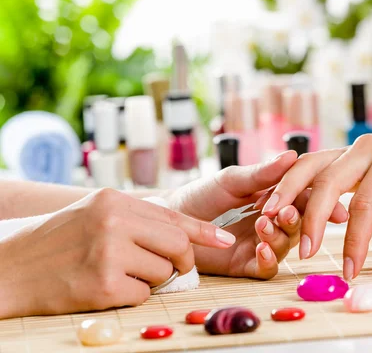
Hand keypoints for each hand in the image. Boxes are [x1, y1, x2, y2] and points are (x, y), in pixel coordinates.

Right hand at [0, 188, 234, 318]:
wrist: (11, 266)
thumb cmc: (61, 240)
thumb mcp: (98, 213)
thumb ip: (139, 219)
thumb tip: (186, 237)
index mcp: (114, 200)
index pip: (172, 215)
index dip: (203, 231)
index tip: (225, 240)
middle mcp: (114, 221)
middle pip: (177, 245)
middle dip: (182, 261)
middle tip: (171, 267)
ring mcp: (108, 253)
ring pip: (162, 272)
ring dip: (150, 279)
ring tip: (119, 272)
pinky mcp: (103, 285)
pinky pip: (143, 295)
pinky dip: (132, 295)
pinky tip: (106, 286)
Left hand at [168, 151, 347, 278]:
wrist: (172, 218)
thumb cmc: (202, 194)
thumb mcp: (232, 179)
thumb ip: (262, 174)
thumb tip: (292, 155)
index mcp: (275, 198)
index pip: (304, 198)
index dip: (318, 201)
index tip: (327, 202)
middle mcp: (274, 222)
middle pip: (300, 222)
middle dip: (298, 219)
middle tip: (286, 213)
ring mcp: (262, 244)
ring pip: (287, 245)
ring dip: (279, 236)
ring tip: (262, 226)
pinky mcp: (247, 265)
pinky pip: (268, 268)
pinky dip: (269, 260)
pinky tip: (261, 249)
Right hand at [261, 124, 371, 279]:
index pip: (364, 205)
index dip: (354, 241)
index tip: (350, 271)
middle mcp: (366, 148)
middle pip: (327, 181)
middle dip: (312, 219)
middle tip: (305, 253)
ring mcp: (353, 147)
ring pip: (311, 164)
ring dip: (289, 190)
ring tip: (270, 215)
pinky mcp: (346, 151)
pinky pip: (315, 164)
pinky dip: (295, 181)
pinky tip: (282, 201)